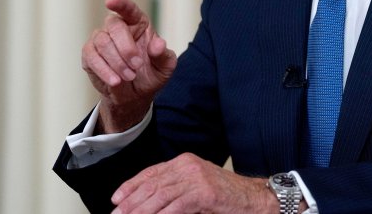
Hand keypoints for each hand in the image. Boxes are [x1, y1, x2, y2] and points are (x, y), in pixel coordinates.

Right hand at [81, 0, 176, 131]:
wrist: (134, 96)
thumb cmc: (151, 75)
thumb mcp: (165, 67)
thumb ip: (164, 55)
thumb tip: (158, 44)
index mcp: (139, 24)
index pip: (129, 9)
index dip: (120, 4)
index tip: (111, 1)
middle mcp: (118, 28)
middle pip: (114, 25)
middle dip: (126, 47)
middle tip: (137, 66)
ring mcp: (101, 39)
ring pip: (102, 42)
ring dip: (117, 62)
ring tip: (129, 77)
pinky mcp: (90, 55)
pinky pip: (92, 57)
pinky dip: (104, 70)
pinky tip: (115, 81)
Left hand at [110, 153, 277, 213]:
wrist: (254, 198)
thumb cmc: (226, 195)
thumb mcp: (196, 187)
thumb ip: (175, 189)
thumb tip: (148, 202)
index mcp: (184, 162)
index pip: (150, 172)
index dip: (130, 186)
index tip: (116, 199)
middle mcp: (188, 166)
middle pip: (152, 184)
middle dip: (131, 202)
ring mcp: (197, 178)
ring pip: (159, 196)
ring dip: (141, 211)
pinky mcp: (204, 193)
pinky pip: (176, 207)